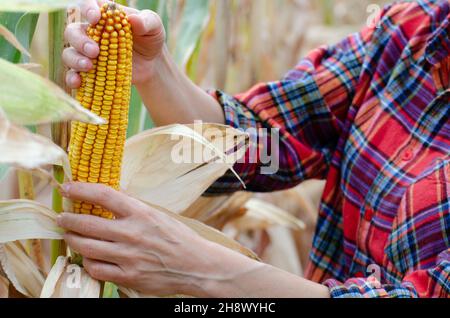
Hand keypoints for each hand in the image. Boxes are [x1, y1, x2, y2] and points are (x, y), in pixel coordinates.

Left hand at [57, 182, 221, 295]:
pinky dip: (88, 262)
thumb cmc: (178, 238)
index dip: (80, 189)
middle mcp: (132, 233)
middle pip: (87, 223)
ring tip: (70, 236)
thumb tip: (110, 194)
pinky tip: (88, 258)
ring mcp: (129, 257)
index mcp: (141, 213)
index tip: (67, 187)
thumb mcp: (158, 215)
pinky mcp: (128, 276)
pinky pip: (96, 269)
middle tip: (61, 217)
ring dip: (72, 240)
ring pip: (86, 247)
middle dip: (67, 219)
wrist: (196, 265)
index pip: (104, 195)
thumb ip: (133, 206)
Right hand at [63, 0, 165, 87]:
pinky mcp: (90, 71)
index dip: (88, 9)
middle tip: (94, 51)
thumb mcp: (155, 27)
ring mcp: (87, 53)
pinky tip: (78, 82)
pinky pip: (73, 74)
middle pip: (73, 31)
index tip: (96, 18)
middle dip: (80, 40)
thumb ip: (146, 21)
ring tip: (89, 67)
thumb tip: (133, 20)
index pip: (88, 5)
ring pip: (70, 52)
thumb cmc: (150, 39)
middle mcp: (91, 33)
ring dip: (75, 59)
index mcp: (105, 17)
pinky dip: (72, 78)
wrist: (152, 64)